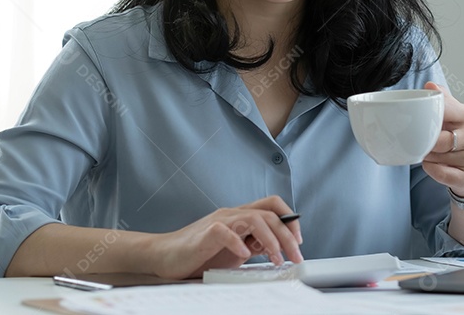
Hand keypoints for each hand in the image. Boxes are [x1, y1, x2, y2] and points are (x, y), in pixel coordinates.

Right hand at [147, 195, 302, 278]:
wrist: (165, 256)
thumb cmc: (199, 253)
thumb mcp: (235, 249)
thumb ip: (254, 244)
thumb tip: (277, 246)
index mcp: (241, 216)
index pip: (273, 205)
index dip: (290, 219)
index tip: (299, 241)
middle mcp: (232, 214)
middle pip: (269, 213)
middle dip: (288, 234)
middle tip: (296, 255)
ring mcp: (219, 221)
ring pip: (253, 218)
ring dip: (271, 239)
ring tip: (276, 258)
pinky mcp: (205, 233)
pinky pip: (225, 232)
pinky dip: (238, 243)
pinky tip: (244, 256)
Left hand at [421, 81, 463, 198]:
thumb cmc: (458, 137)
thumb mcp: (453, 115)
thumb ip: (441, 99)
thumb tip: (430, 86)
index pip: (443, 112)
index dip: (427, 118)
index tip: (419, 122)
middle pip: (438, 140)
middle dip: (426, 143)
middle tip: (421, 142)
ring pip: (437, 158)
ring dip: (428, 157)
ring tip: (430, 153)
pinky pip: (442, 175)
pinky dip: (433, 170)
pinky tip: (433, 165)